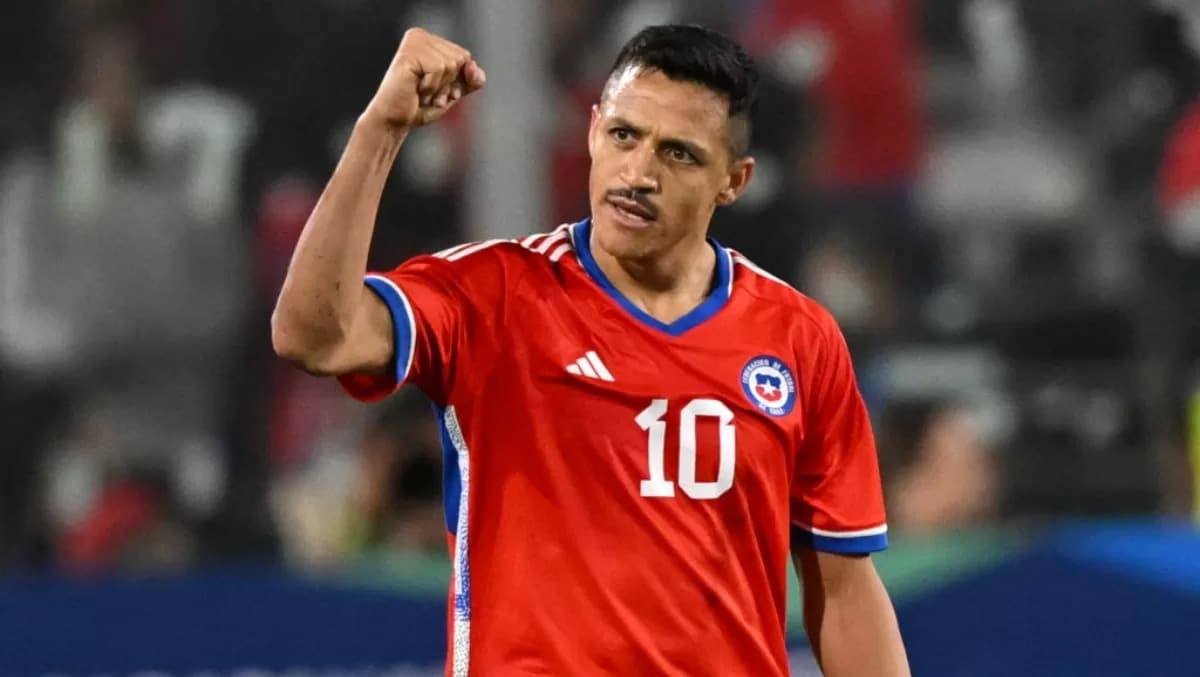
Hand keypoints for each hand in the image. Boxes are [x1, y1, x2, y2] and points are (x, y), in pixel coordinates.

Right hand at [364, 28, 486, 130]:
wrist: (395, 120)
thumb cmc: (420, 106)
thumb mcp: (454, 92)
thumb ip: (471, 80)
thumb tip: (473, 66)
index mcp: (430, 41)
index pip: (465, 57)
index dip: (457, 80)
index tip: (438, 91)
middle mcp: (420, 36)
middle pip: (461, 58)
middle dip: (449, 84)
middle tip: (428, 93)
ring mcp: (413, 42)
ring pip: (451, 63)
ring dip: (439, 87)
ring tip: (421, 92)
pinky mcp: (408, 53)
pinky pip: (438, 68)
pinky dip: (431, 87)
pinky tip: (416, 90)